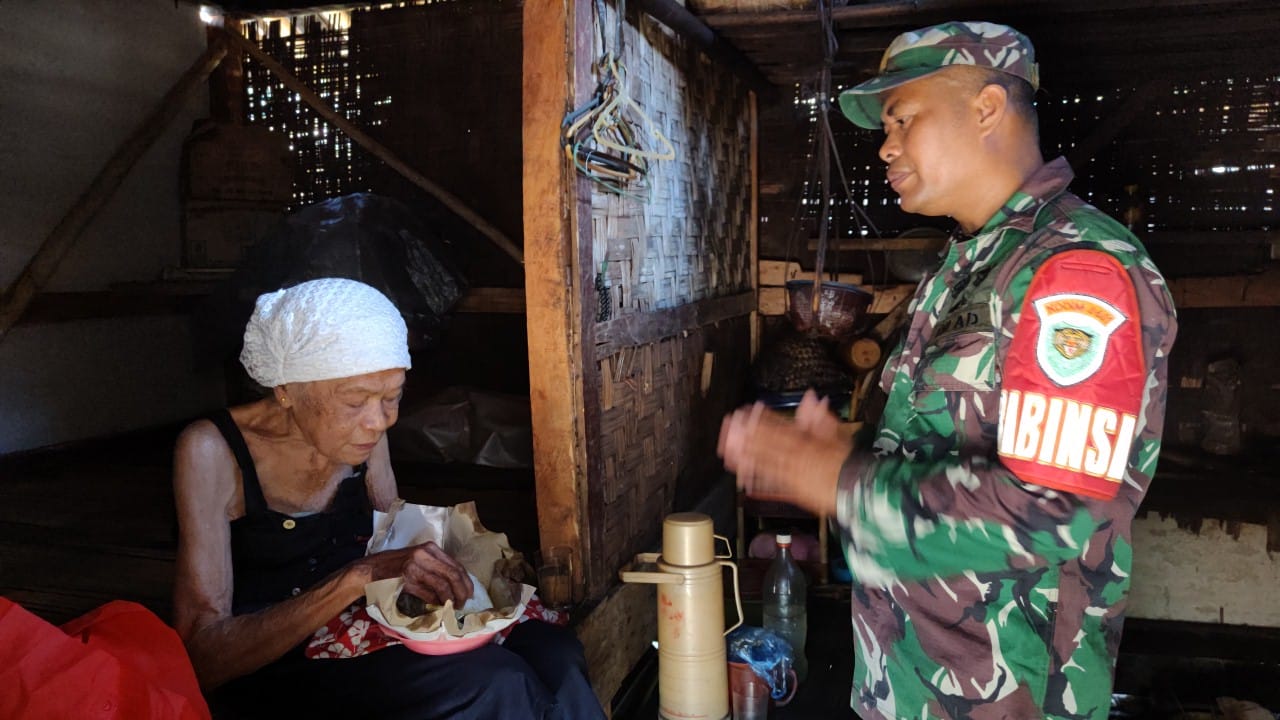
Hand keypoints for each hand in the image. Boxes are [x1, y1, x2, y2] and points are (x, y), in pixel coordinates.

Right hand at [361, 542, 473, 606]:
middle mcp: (424, 554)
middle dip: (462, 592)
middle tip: (464, 603)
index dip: (466, 581)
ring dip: (450, 599)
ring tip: (453, 607)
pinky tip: (437, 607)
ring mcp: (415, 567)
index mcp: (430, 548)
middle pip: (453, 574)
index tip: (470, 593)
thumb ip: (436, 566)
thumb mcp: (418, 559)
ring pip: (443, 585)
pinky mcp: (407, 580)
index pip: (456, 565)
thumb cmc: (395, 566)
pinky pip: (428, 594)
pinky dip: (436, 602)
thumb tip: (457, 584)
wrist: (369, 570)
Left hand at [718, 397, 849, 516]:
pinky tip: (741, 475)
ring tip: (728, 446)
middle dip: (747, 433)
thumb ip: (821, 417)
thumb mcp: (838, 435)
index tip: (748, 410)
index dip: (762, 418)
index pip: (780, 426)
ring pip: (765, 461)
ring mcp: (791, 474)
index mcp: (807, 441)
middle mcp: (796, 456)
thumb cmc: (848, 463)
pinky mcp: (791, 490)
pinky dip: (756, 478)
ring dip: (745, 453)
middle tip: (730, 425)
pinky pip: (770, 483)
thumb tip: (811, 397)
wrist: (856, 491)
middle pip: (767, 442)